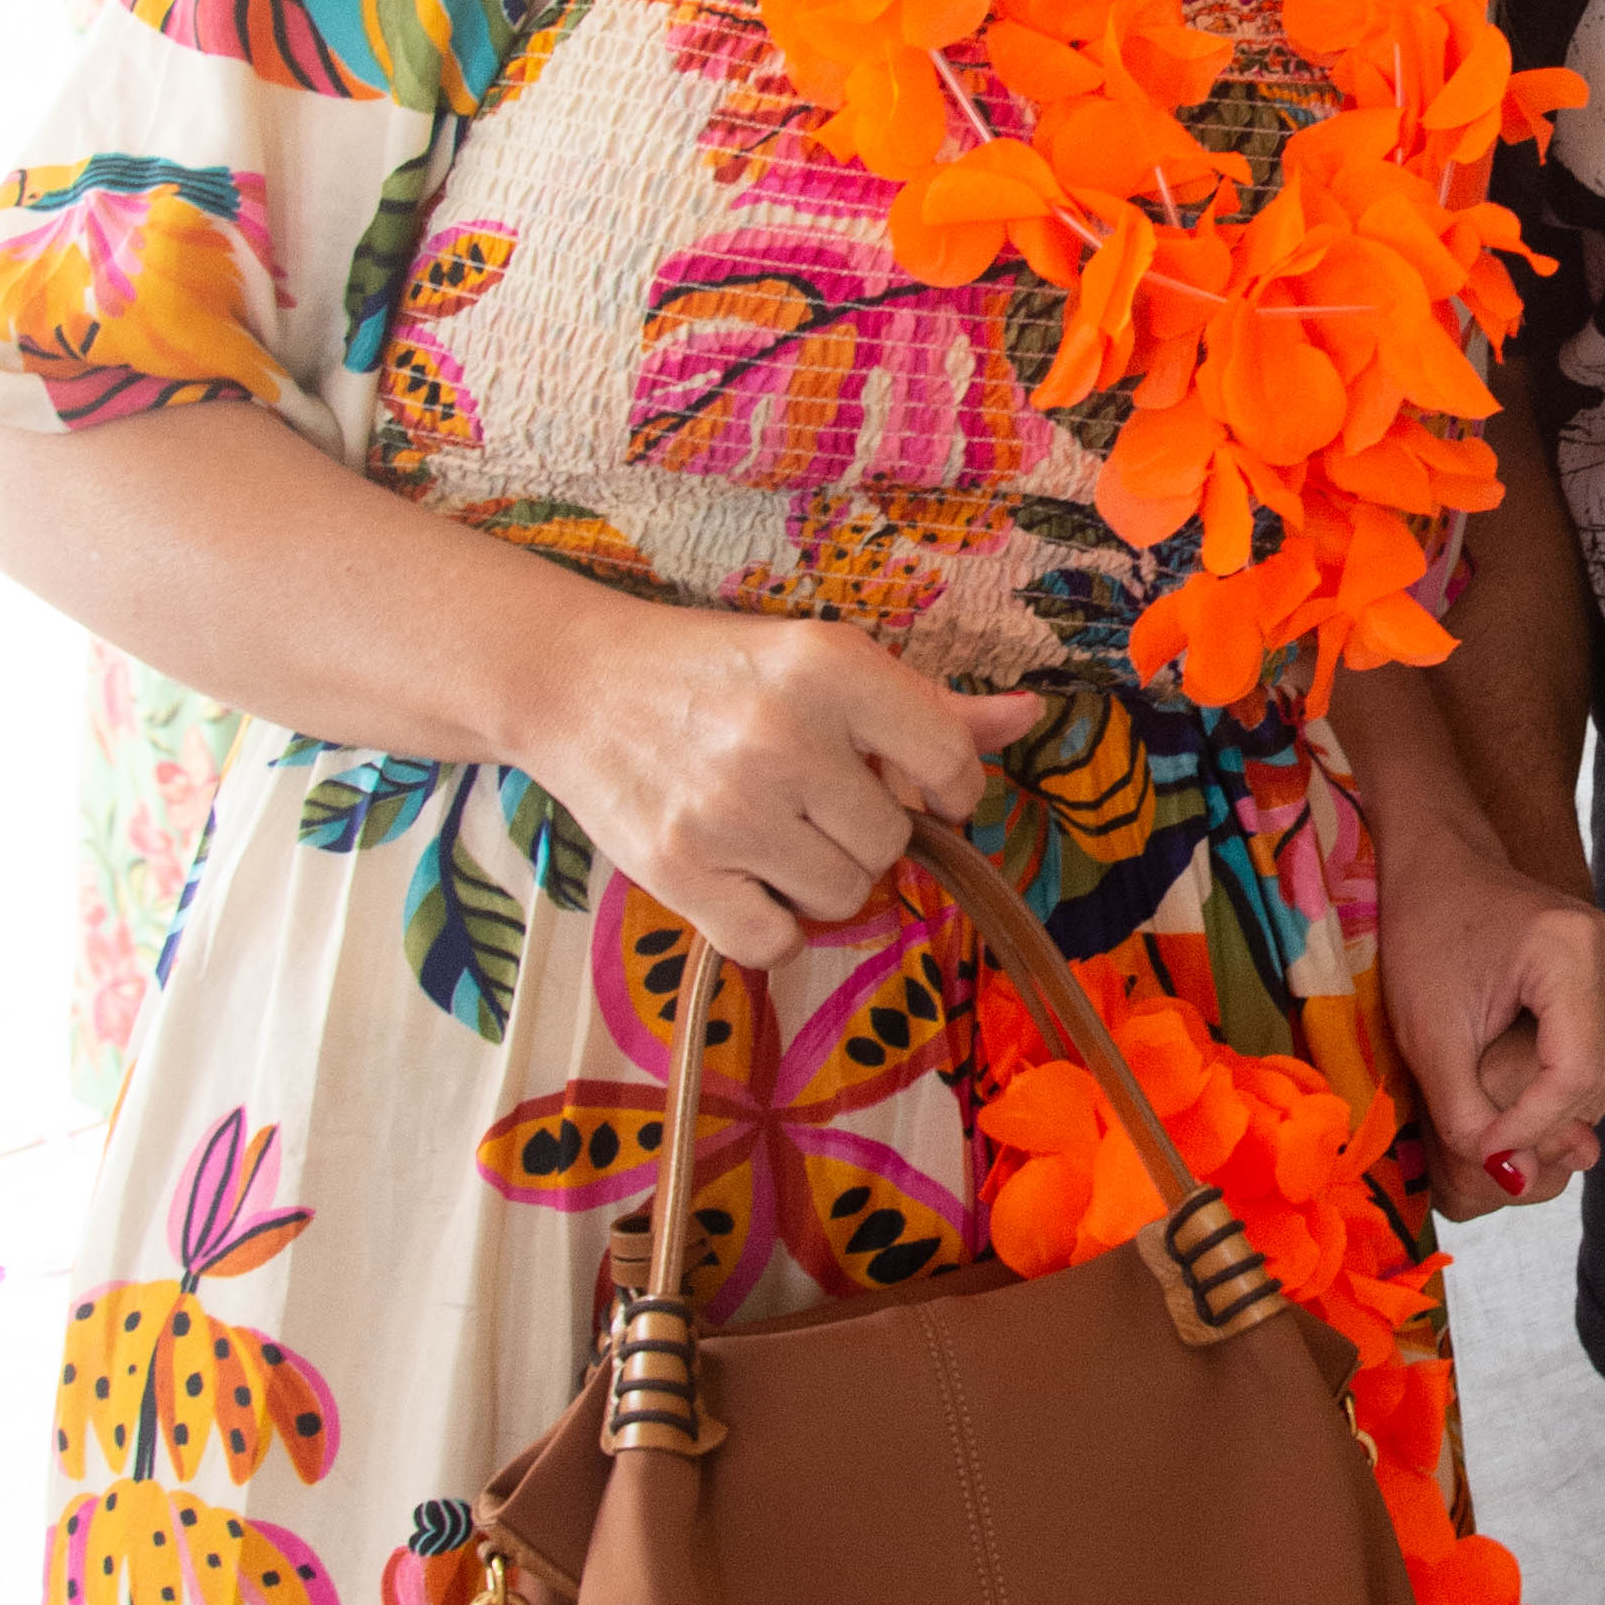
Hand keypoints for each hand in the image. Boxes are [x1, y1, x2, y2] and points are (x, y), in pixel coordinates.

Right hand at [543, 606, 1044, 961]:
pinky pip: (775, 944)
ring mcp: (729, 810)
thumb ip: (930, 705)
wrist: (574, 684)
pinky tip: (744, 876)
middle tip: (811, 797)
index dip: (950, 789)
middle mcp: (783, 735)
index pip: (950, 763)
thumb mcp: (822, 661)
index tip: (915, 783)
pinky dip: (770, 925)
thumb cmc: (715, 670)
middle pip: (891, 842)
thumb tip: (1030, 716)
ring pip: (842, 898)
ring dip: (820, 878)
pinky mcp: (677, 870)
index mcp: (831, 667)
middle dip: (864, 830)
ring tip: (773, 829)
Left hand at [1369, 802, 1604, 1220]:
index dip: (1531, 1130)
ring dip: (1566, 1111)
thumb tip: (1517, 1182)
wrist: (1445, 873)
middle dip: (1545, 1126)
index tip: (1484, 1150)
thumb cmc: (1426, 940)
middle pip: (1600, 1083)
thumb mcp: (1429, 1034)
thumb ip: (1467, 1115)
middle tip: (1487, 1135)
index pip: (1575, 1077)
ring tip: (1509, 1113)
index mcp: (1570, 949)